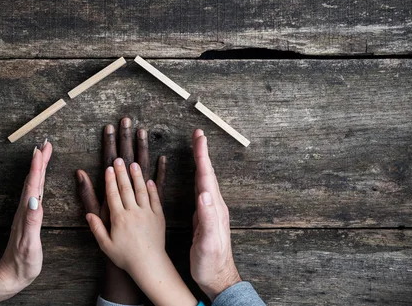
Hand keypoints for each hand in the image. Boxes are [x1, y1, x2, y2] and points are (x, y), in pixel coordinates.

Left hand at [0, 142, 51, 301]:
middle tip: (46, 144)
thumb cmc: (22, 262)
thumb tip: (35, 200)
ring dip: (39, 168)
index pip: (33, 184)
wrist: (11, 275)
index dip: (38, 166)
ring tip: (44, 155)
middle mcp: (25, 209)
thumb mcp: (29, 243)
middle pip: (32, 179)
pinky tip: (41, 180)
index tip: (42, 149)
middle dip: (39, 160)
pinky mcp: (29, 218)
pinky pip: (35, 193)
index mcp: (26, 212)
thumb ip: (32, 221)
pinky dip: (39, 182)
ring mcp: (26, 213)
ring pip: (33, 184)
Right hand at [86, 158, 195, 305]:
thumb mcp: (106, 245)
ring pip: (141, 190)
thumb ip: (97, 228)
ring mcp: (147, 213)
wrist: (148, 264)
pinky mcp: (158, 217)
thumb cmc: (125, 257)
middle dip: (122, 172)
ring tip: (134, 163)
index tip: (109, 168)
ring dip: (137, 175)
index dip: (110, 180)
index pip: (113, 195)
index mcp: (119, 219)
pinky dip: (153, 189)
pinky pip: (156, 199)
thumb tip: (88, 215)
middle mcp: (133, 213)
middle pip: (126, 188)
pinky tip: (150, 180)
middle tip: (120, 159)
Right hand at [190, 129, 240, 301]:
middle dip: (202, 153)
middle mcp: (214, 206)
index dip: (202, 155)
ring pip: (204, 180)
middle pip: (207, 173)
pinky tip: (194, 177)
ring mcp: (210, 211)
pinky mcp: (205, 217)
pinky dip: (197, 178)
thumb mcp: (208, 241)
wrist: (217, 277)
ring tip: (197, 149)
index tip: (199, 138)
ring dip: (200, 163)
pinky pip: (200, 190)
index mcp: (214, 208)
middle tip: (198, 135)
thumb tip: (204, 194)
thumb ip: (208, 217)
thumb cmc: (211, 262)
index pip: (207, 176)